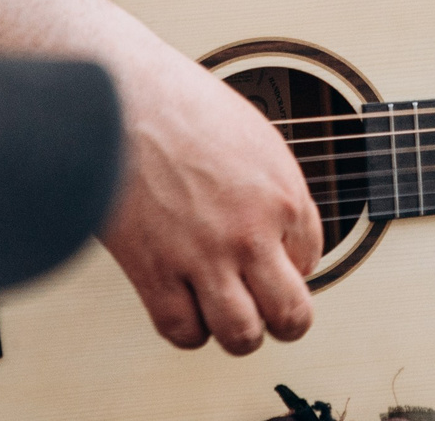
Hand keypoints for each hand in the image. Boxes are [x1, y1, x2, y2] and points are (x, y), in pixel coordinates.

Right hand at [99, 43, 325, 353]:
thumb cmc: (182, 107)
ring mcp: (203, 256)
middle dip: (286, 321)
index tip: (275, 261)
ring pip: (240, 335)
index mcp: (282, 194)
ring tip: (228, 316)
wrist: (122, 98)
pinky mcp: (154, 271)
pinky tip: (187, 308)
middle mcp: (250, 232)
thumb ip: (273, 190)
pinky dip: (188, 330)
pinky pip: (181, 330)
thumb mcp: (255, 139)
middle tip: (272, 312)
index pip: (312, 259)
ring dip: (238, 333)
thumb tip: (279, 232)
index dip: (293, 265)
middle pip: (291, 315)